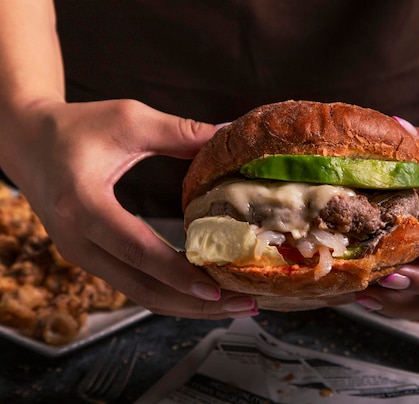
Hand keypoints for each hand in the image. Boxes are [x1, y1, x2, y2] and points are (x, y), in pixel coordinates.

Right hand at [1, 99, 256, 318]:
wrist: (27, 142)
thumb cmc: (76, 127)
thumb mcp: (128, 119)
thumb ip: (180, 131)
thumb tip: (229, 132)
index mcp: (83, 205)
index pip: (136, 250)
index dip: (177, 273)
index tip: (216, 289)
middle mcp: (77, 241)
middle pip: (141, 288)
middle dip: (194, 303)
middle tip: (244, 303)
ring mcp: (81, 255)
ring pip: (139, 295)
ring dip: (186, 305)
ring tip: (232, 303)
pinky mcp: (90, 258)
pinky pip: (133, 285)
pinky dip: (169, 293)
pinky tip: (201, 291)